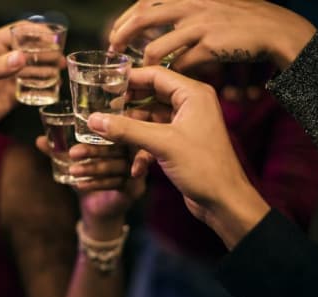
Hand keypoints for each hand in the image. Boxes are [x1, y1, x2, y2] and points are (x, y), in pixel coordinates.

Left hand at [36, 136, 145, 239]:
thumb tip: (39, 140)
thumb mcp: (73, 162)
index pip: (119, 128)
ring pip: (117, 166)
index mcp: (124, 139)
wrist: (97, 209)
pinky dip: (98, 184)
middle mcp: (135, 152)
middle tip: (73, 152)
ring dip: (94, 168)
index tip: (87, 125)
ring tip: (73, 171)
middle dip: (95, 149)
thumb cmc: (89, 177)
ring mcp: (138, 171)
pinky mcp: (135, 189)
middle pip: (119, 147)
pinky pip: (118, 183)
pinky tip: (81, 185)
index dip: (106, 126)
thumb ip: (59, 151)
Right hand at [86, 66, 269, 248]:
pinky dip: (143, 150)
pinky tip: (135, 168)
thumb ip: (126, 129)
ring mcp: (184, 124)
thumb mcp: (162, 144)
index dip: (129, 78)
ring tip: (109, 137)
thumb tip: (94, 119)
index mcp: (192, 94)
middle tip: (104, 110)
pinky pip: (154, 137)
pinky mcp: (179, 143)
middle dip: (127, 105)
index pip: (156, 75)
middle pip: (150, 95)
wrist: (223, 201)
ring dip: (132, 130)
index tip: (105, 85)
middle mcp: (190, 105)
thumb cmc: (203, 167)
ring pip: (149, 118)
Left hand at [109, 0, 314, 70]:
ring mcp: (200, 25)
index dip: (125, 19)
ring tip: (137, 75)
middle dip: (123, 35)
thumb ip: (183, 16)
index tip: (114, 36)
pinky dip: (171, 74)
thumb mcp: (207, 9)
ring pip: (157, 47)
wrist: (273, 28)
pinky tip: (168, 80)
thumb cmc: (238, 22)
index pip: (145, 3)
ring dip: (145, 64)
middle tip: (114, 52)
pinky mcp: (210, 45)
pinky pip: (181, 64)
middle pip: (143, 18)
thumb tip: (158, 29)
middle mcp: (190, 6)